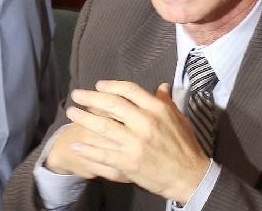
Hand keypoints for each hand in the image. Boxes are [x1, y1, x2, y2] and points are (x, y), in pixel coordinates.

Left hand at [51, 80, 209, 202]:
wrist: (190, 176)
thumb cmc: (185, 146)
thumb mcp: (179, 119)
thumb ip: (166, 102)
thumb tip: (161, 85)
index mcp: (157, 110)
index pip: (129, 90)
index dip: (111, 86)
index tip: (98, 85)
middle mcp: (144, 123)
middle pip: (111, 104)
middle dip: (90, 98)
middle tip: (76, 95)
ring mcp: (135, 143)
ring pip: (103, 126)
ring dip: (83, 118)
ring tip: (71, 113)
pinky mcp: (128, 161)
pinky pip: (102, 153)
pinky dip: (87, 149)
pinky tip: (75, 144)